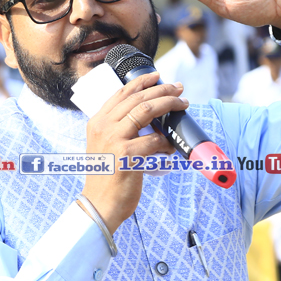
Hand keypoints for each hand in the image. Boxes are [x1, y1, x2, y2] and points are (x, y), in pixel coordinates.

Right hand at [81, 72, 186, 233]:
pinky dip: (167, 142)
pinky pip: (154, 141)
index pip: (121, 93)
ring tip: (182, 105)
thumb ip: (118, 129)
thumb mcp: (103, 146)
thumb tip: (148, 115)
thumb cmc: (106, 177)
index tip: (158, 76)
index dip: (142, 82)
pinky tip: (171, 147)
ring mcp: (114, 140)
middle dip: (162, 90)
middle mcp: (103, 127)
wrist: (99, 204)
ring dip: (169, 105)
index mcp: (97, 122)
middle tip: (179, 89)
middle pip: (138, 98)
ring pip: (147, 111)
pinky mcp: (127, 156)